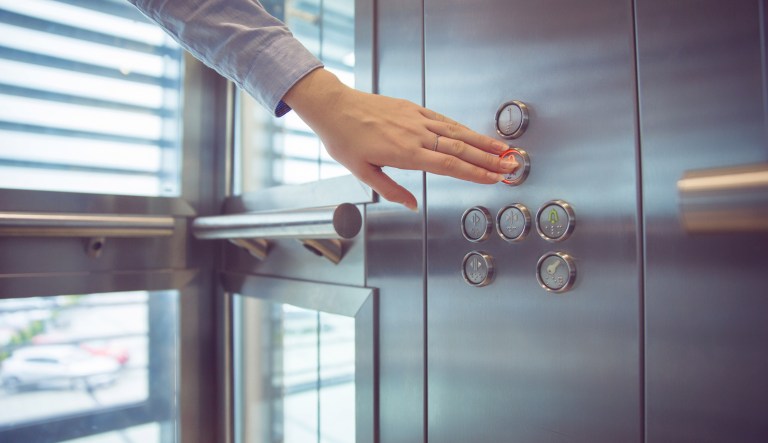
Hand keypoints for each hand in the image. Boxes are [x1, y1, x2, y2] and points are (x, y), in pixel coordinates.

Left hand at [283, 68, 516, 210]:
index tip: (493, 179)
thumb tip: (412, 205)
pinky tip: (474, 134)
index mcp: (405, 153)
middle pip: (460, 149)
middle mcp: (415, 134)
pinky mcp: (413, 108)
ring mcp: (416, 119)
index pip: (449, 165)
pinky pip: (443, 120)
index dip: (475, 173)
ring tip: (503, 151)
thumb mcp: (363, 173)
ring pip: (456, 132)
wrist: (333, 107)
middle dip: (488, 160)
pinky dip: (462, 128)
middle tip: (510, 168)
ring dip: (482, 142)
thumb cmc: (344, 140)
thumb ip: (391, 190)